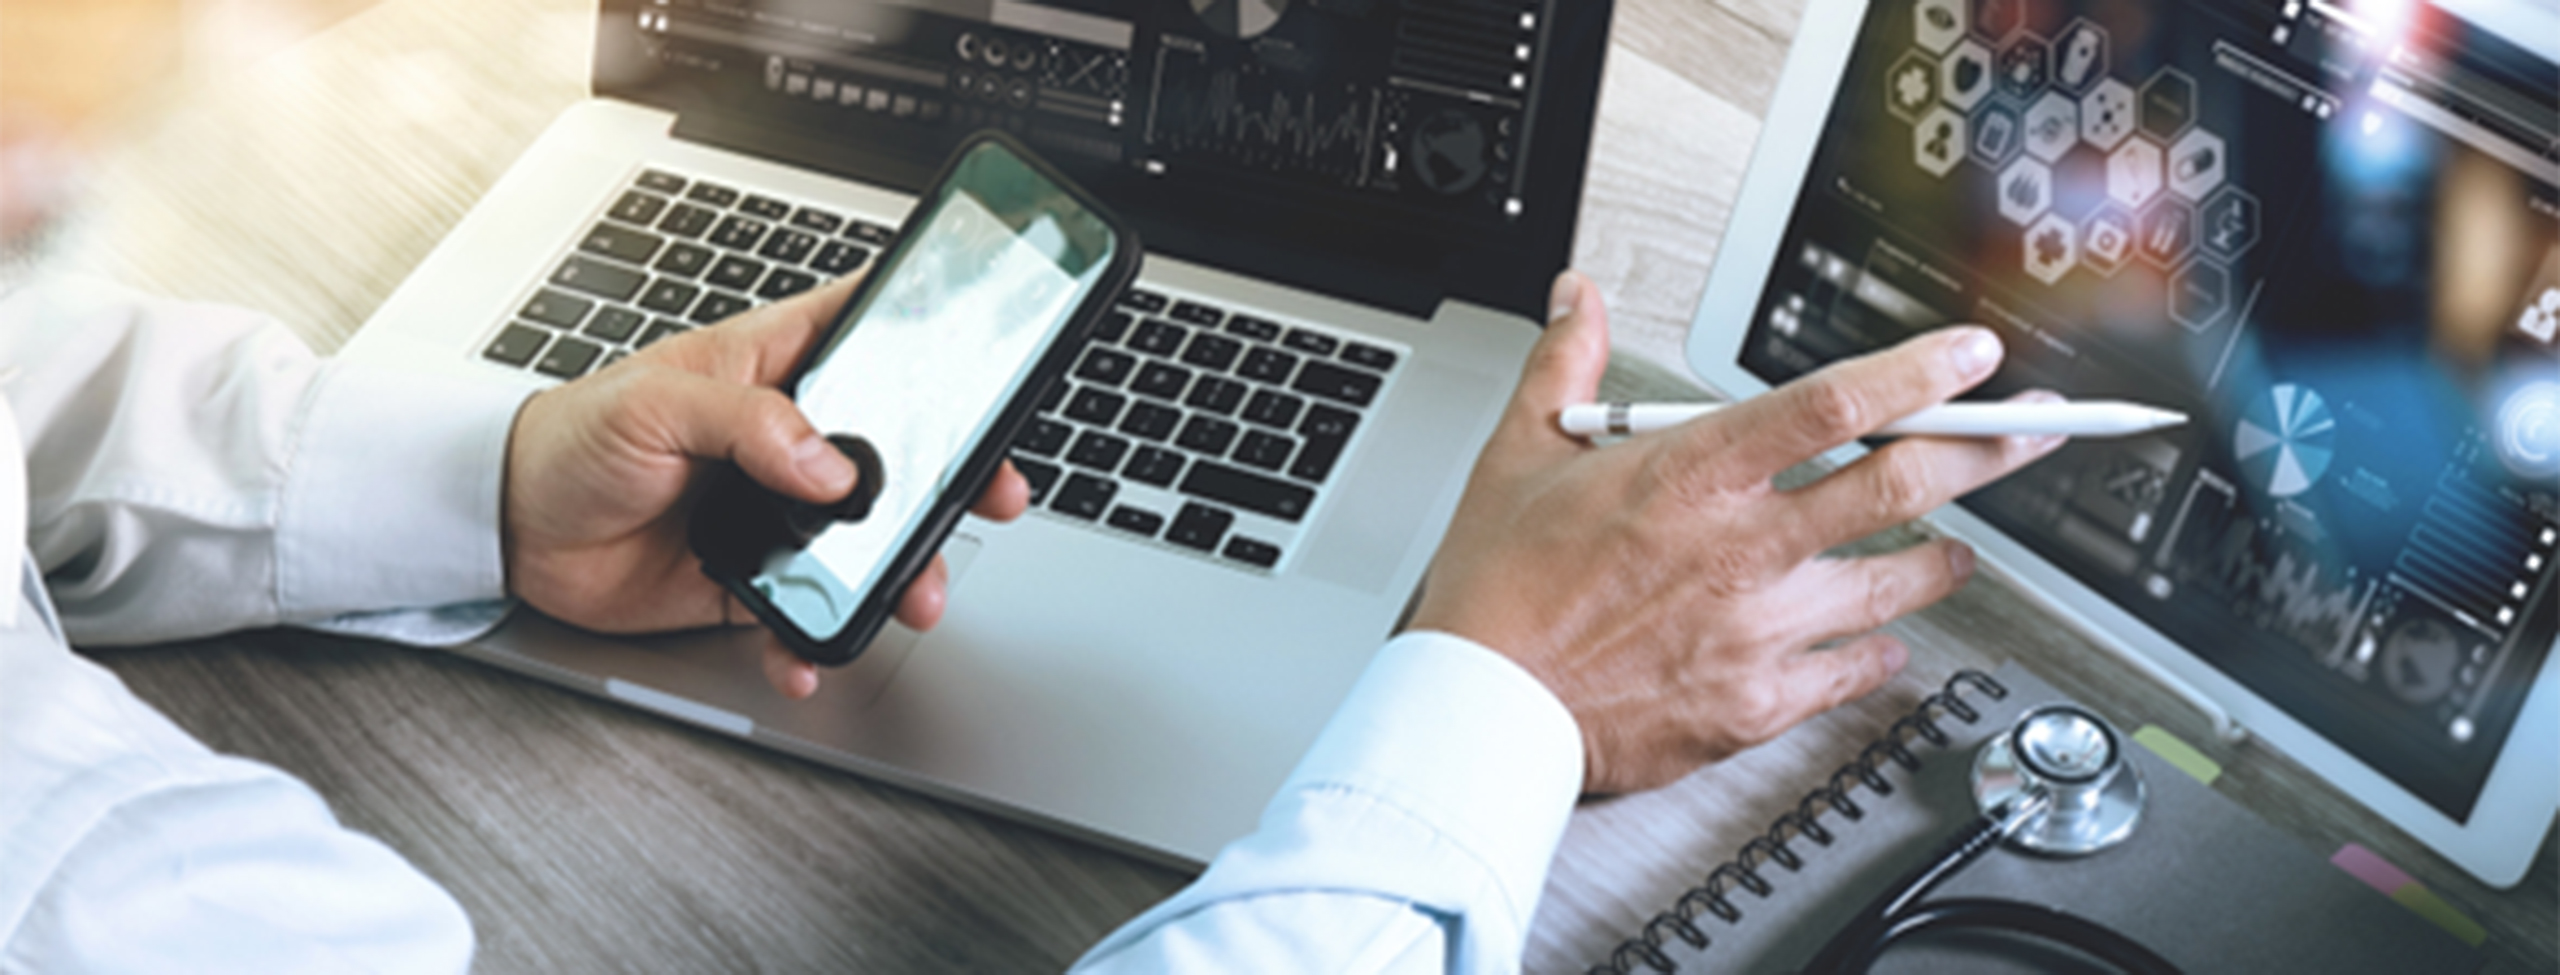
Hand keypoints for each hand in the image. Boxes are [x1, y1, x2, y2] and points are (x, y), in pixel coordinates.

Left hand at [502, 276, 1030, 698]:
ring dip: (900, 572)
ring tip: (914, 597)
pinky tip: (808, 653)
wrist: (505, 528)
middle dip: (953, 477)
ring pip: (867, 540)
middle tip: (992, 496)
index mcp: (771, 366)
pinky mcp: (752, 578)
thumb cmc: (568, 438)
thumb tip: (831, 465)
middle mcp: (787, 438)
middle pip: (897, 449)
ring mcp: (777, 510)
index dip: (934, 337)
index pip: (870, 331)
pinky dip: (813, 641)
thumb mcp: (654, 403)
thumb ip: (750, 423)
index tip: (990, 363)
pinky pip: (803, 613)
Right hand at [1408, 271, 2063, 793]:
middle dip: (1984, 451)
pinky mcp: (1757, 702)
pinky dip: (1879, 652)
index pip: (1830, 406)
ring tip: (1963, 547)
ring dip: (1941, 560)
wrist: (1484, 710)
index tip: (1970, 356)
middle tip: (2033, 430)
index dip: (1915, 375)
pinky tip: (1886, 642)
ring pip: (1892, 583)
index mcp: (1690, 478)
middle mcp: (1740, 550)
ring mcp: (1758, 630)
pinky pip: (1850, 671)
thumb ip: (1567, 365)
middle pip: (1896, 486)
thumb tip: (1584, 300)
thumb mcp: (1517, 454)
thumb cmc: (1498, 593)